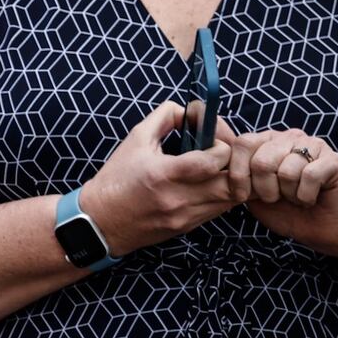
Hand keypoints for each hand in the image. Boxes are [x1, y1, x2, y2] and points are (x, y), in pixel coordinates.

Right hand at [78, 102, 235, 255]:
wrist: (101, 220)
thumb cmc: (116, 178)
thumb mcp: (135, 140)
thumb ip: (164, 118)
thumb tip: (190, 110)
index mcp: (163, 174)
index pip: (211, 162)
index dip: (222, 146)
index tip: (213, 140)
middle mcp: (178, 198)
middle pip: (232, 185)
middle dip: (236, 164)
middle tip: (224, 154)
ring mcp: (186, 216)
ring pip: (232, 200)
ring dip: (233, 181)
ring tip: (220, 168)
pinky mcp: (189, 227)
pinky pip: (220, 211)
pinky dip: (223, 195)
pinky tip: (210, 184)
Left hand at [231, 128, 337, 258]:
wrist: (320, 229)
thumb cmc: (282, 210)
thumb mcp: (248, 192)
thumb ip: (232, 174)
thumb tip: (211, 156)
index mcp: (265, 140)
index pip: (242, 144)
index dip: (238, 175)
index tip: (241, 196)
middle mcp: (288, 137)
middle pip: (262, 161)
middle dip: (264, 189)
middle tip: (275, 198)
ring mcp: (313, 145)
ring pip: (286, 171)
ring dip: (287, 194)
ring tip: (294, 197)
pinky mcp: (334, 160)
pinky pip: (310, 176)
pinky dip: (305, 196)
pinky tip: (309, 198)